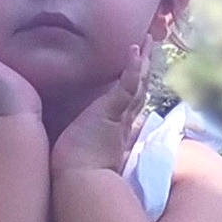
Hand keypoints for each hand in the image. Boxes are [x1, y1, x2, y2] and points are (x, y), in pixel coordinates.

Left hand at [50, 43, 149, 177]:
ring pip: (137, 85)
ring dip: (144, 62)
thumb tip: (69, 146)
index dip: (139, 89)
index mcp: (117, 133)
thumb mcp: (80, 154)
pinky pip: (126, 87)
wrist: (76, 180)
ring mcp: (118, 117)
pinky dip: (132, 69)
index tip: (144, 75)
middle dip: (146, 70)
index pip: (131, 106)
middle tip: (152, 50)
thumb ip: (80, 146)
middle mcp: (122, 123)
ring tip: (148, 42)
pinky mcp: (110, 113)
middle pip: (140, 91)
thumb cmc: (74, 172)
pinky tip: (136, 50)